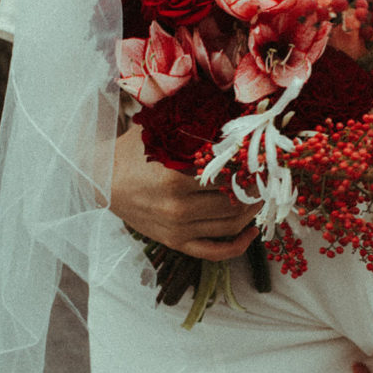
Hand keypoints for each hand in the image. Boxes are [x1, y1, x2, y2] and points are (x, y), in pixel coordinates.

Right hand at [109, 122, 258, 260]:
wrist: (101, 181)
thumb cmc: (131, 152)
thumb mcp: (159, 133)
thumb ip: (192, 129)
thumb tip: (232, 119)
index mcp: (174, 179)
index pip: (227, 175)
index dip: (250, 166)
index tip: (265, 157)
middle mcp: (178, 208)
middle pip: (233, 201)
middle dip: (256, 188)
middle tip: (271, 175)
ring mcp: (178, 229)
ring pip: (230, 225)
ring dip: (253, 211)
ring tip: (263, 195)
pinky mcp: (176, 243)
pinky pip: (215, 252)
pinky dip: (239, 245)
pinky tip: (253, 231)